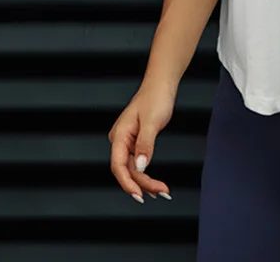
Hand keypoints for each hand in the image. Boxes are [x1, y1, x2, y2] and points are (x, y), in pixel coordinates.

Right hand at [108, 80, 175, 202]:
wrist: (161, 84)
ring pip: (133, 168)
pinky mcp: (135, 141)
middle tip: (161, 192)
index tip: (139, 195)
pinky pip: (138, 161)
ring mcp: (127, 141)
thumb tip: (139, 167)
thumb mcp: (152, 122)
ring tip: (161, 191)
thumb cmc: (155, 97)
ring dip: (146, 181)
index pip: (118, 166)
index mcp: (119, 135)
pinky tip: (153, 182)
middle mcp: (120, 139)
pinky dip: (146, 172)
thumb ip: (145, 145)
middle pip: (126, 169)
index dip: (127, 183)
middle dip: (142, 184)